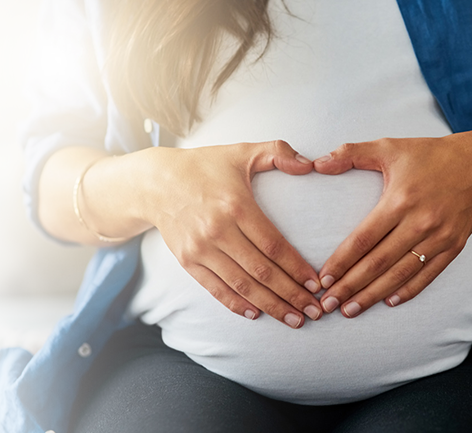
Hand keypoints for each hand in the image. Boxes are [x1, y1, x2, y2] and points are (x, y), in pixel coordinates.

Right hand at [143, 141, 324, 326]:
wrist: (155, 182)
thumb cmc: (204, 166)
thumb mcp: (241, 151)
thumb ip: (278, 151)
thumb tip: (311, 163)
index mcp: (236, 205)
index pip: (274, 245)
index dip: (297, 268)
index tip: (316, 284)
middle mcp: (218, 230)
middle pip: (261, 272)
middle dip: (292, 295)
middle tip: (315, 311)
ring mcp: (200, 248)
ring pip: (241, 285)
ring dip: (270, 305)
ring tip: (294, 320)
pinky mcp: (187, 260)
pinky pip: (215, 288)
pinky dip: (236, 304)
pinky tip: (256, 314)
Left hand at [311, 134, 471, 317]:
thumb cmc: (429, 155)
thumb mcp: (389, 147)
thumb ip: (350, 154)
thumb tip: (317, 164)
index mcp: (400, 200)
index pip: (363, 239)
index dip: (341, 262)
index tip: (322, 280)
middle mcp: (420, 222)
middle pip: (379, 263)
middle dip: (350, 286)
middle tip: (327, 305)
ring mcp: (439, 237)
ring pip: (401, 274)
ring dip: (373, 295)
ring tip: (350, 310)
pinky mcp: (454, 247)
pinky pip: (428, 274)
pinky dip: (408, 290)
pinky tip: (388, 302)